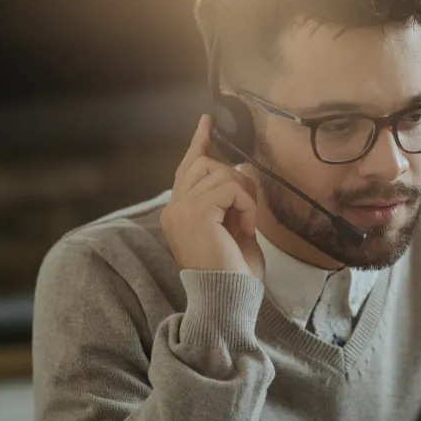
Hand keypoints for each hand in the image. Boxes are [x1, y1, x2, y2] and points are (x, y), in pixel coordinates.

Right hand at [160, 115, 263, 278]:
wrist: (229, 298)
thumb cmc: (234, 273)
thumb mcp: (234, 229)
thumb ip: (231, 201)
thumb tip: (243, 171)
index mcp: (179, 213)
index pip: (187, 168)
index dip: (199, 144)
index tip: (206, 122)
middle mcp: (174, 209)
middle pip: (207, 164)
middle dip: (235, 182)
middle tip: (244, 215)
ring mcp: (182, 209)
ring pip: (221, 173)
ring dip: (243, 197)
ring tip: (243, 226)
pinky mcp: (196, 212)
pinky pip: (230, 187)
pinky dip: (246, 205)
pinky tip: (244, 228)